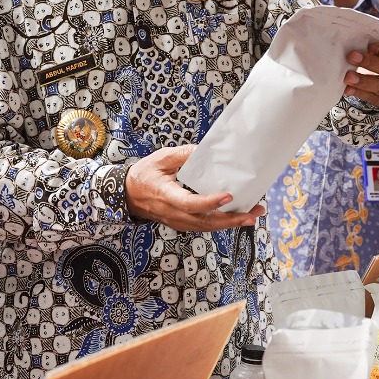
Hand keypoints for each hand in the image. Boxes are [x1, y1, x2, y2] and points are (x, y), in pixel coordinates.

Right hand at [124, 146, 262, 232]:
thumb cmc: (143, 175)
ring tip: (251, 215)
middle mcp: (172, 213)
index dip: (210, 202)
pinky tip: (235, 218)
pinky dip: (220, 224)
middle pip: (204, 222)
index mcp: (166, 195)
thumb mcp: (159, 159)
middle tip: (251, 213)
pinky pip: (202, 227)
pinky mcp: (181, 224)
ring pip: (206, 227)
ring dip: (230, 223)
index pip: (190, 203)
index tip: (228, 195)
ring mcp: (177, 221)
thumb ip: (181, 155)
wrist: (126, 195)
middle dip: (230, 219)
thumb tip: (203, 151)